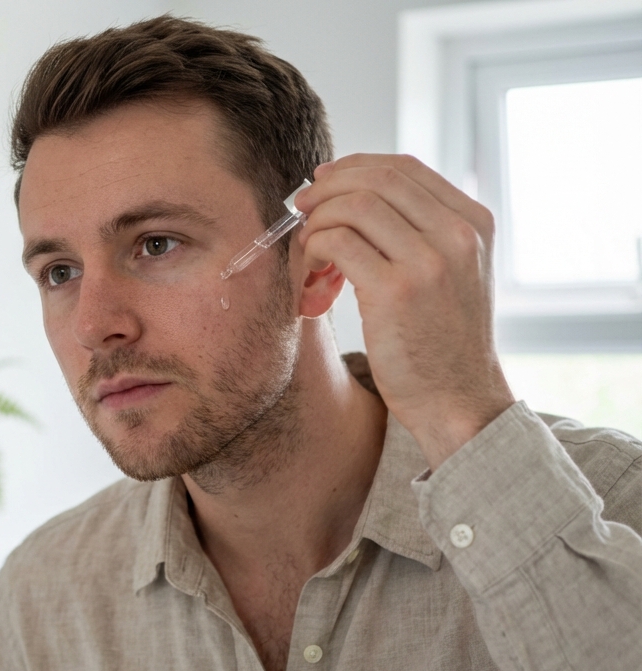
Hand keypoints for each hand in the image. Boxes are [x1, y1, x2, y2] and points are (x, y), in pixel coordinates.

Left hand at [296, 154, 513, 469]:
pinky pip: (338, 242)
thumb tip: (357, 195)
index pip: (405, 168)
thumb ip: (421, 234)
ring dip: (318, 220)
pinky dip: (314, 248)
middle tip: (300, 207)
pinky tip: (313, 271)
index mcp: (474, 222)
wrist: (459, 400)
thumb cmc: (442, 342)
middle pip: (377, 178)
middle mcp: (458, 234)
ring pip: (354, 205)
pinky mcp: (396, 290)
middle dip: (327, 188)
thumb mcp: (451, 275)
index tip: (323, 181)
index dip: (354, 167)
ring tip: (308, 248)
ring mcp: (430, 261)